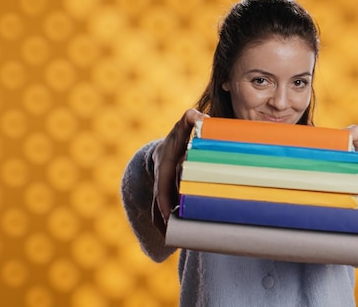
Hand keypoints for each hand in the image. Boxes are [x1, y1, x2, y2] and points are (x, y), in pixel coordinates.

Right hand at [152, 109, 207, 235]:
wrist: (164, 150)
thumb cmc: (177, 138)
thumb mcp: (182, 127)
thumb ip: (190, 119)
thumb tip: (200, 116)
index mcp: (164, 165)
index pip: (162, 184)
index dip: (163, 198)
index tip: (167, 211)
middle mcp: (160, 179)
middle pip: (160, 200)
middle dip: (164, 216)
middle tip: (171, 231)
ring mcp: (160, 188)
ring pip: (158, 210)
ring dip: (163, 225)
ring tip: (170, 240)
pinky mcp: (163, 197)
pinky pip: (161, 213)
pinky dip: (164, 225)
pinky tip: (171, 239)